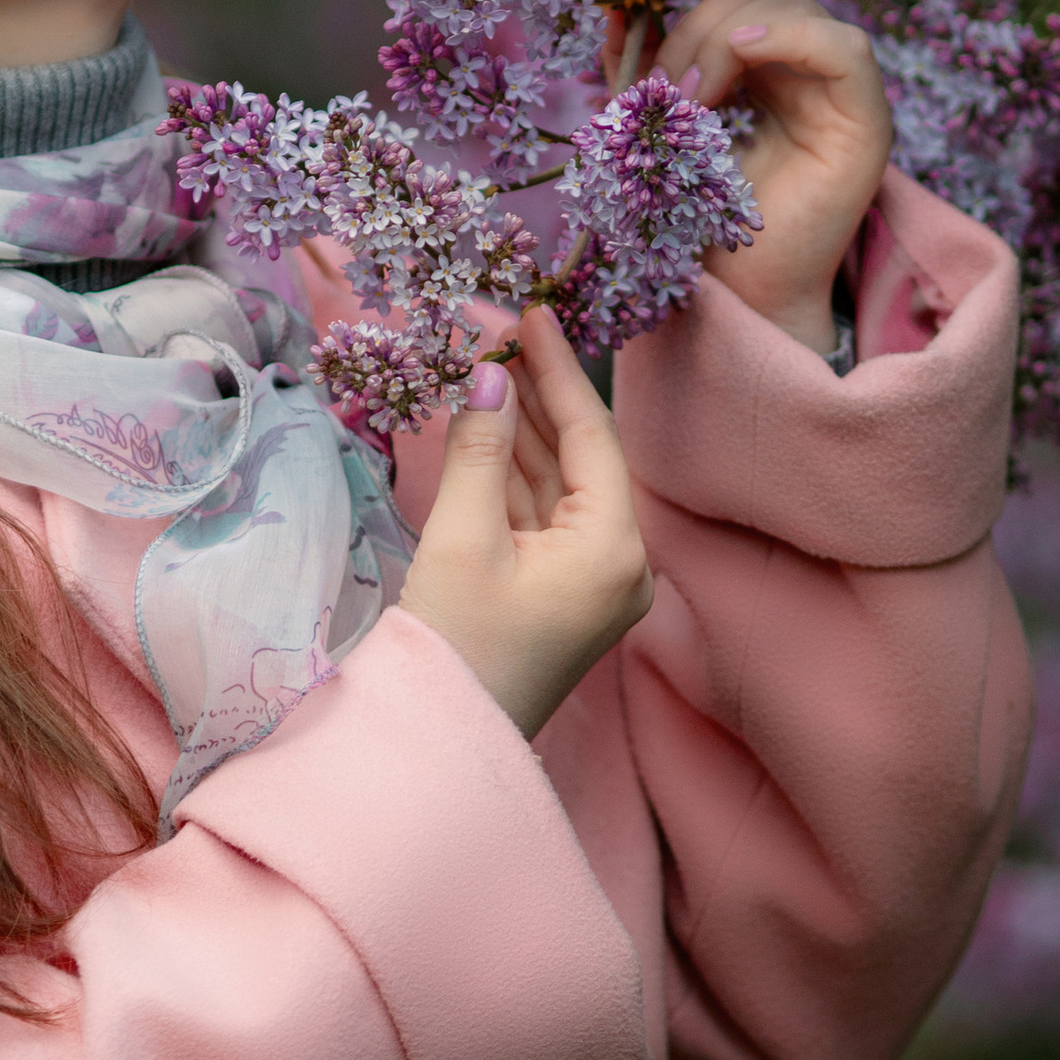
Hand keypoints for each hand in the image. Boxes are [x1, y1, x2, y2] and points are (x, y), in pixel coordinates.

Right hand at [401, 309, 652, 737]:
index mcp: (616, 550)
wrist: (439, 745)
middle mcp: (619, 566)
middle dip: (538, 396)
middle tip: (500, 333)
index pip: (593, 436)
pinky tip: (483, 430)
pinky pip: (539, 518)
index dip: (558, 371)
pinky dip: (509, 475)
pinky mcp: (558, 598)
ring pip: (556, 486)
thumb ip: (479, 448)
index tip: (531, 314)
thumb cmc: (455, 647)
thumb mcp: (463, 537)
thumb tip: (488, 376)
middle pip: (581, 458)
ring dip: (521, 431)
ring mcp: (589, 585)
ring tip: (485, 368)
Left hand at [653, 0, 893, 356]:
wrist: (735, 294)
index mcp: (756, 54)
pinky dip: (790, 36)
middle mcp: (802, 60)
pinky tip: (744, 51)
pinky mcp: (868, 122)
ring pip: (792, 5)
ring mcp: (839, 88)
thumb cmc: (693, 215)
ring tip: (686, 103)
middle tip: (657, 86)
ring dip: (721, 38)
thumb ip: (640, 61)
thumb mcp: (652, 119)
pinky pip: (843, 49)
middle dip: (691, 19)